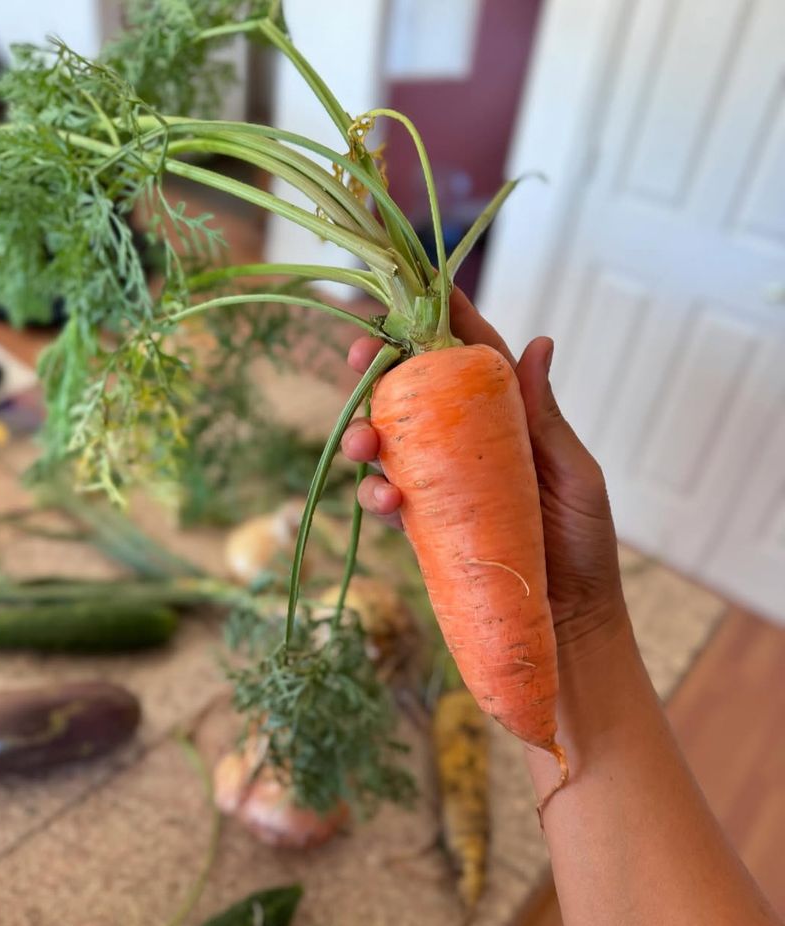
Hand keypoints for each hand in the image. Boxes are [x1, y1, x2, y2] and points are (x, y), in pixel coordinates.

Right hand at [341, 287, 628, 652]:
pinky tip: (388, 501)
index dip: (442, 321)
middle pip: (414, 393)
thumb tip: (539, 343)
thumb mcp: (573, 474)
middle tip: (358, 355)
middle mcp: (468, 445)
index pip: (471, 358)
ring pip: (389, 444)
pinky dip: (379, 496)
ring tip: (364, 444)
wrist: (570, 620)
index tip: (414, 288)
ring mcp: (443, 485)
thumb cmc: (584, 543)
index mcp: (508, 421)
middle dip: (379, 369)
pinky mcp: (426, 526)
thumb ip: (544, 418)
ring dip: (365, 434)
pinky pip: (390, 501)